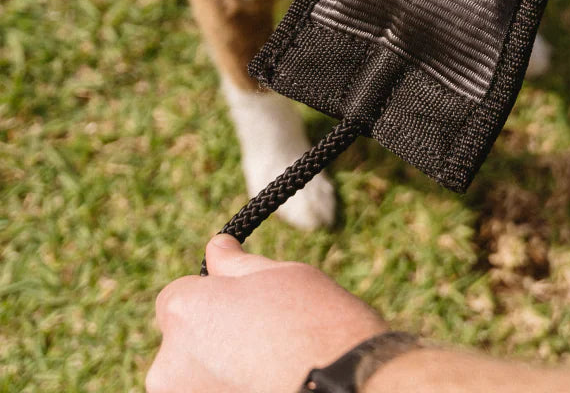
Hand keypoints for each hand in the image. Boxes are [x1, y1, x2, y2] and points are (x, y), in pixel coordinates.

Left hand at [146, 234, 387, 392]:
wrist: (343, 384)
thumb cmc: (314, 322)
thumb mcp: (280, 275)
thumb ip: (235, 265)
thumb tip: (215, 248)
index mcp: (184, 312)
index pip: (177, 296)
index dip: (210, 296)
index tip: (242, 303)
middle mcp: (167, 364)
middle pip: (181, 341)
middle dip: (211, 337)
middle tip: (260, 335)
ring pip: (194, 378)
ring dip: (218, 372)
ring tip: (267, 367)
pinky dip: (231, 390)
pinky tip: (266, 385)